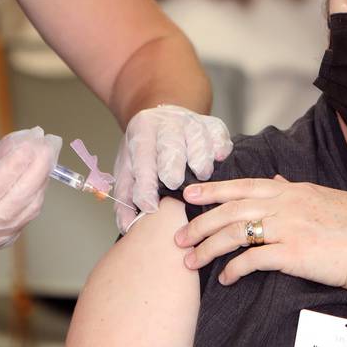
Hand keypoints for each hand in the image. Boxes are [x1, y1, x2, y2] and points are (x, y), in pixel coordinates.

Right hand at [0, 127, 61, 274]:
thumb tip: (24, 138)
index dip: (15, 163)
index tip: (32, 141)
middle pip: (19, 197)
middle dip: (39, 166)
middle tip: (50, 142)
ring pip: (31, 204)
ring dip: (43, 175)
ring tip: (48, 151)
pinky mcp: (10, 238)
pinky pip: (30, 211)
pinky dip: (38, 189)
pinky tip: (41, 171)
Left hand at [113, 105, 232, 232]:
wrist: (164, 121)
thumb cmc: (147, 151)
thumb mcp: (129, 169)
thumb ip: (126, 198)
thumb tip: (126, 225)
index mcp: (142, 131)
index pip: (142, 159)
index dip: (145, 184)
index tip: (150, 206)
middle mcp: (167, 122)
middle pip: (171, 144)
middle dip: (172, 165)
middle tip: (173, 184)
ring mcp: (192, 121)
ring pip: (199, 139)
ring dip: (201, 159)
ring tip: (202, 176)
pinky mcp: (213, 124)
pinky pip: (220, 135)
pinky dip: (221, 148)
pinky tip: (219, 160)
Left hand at [173, 176, 346, 290]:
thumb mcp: (326, 197)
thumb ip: (296, 190)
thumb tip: (275, 181)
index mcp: (294, 191)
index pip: (244, 186)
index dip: (213, 190)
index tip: (189, 195)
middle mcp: (286, 205)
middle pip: (231, 210)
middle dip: (200, 224)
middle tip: (178, 236)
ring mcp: (288, 228)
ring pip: (234, 233)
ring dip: (208, 248)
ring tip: (191, 261)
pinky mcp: (292, 254)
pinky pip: (252, 260)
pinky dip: (234, 269)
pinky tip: (225, 278)